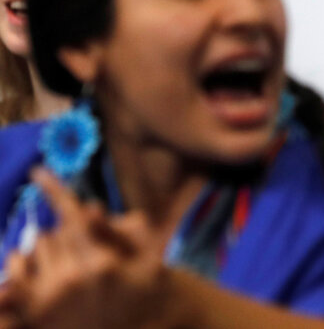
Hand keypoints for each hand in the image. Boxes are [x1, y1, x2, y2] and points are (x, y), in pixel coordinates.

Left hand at [0, 168, 171, 328]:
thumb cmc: (149, 283)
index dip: (53, 189)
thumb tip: (89, 210)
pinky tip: (34, 270)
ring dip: (46, 251)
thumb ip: (116, 228)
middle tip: (85, 247)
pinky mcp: (37, 315)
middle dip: (66, 233)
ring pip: (32, 251)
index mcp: (102, 261)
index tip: (37, 171)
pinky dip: (19, 269)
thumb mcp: (146, 252)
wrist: (145, 326)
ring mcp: (52, 300)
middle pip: (52, 233)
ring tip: (67, 263)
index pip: (72, 215)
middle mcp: (73, 280)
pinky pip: (13, 279)